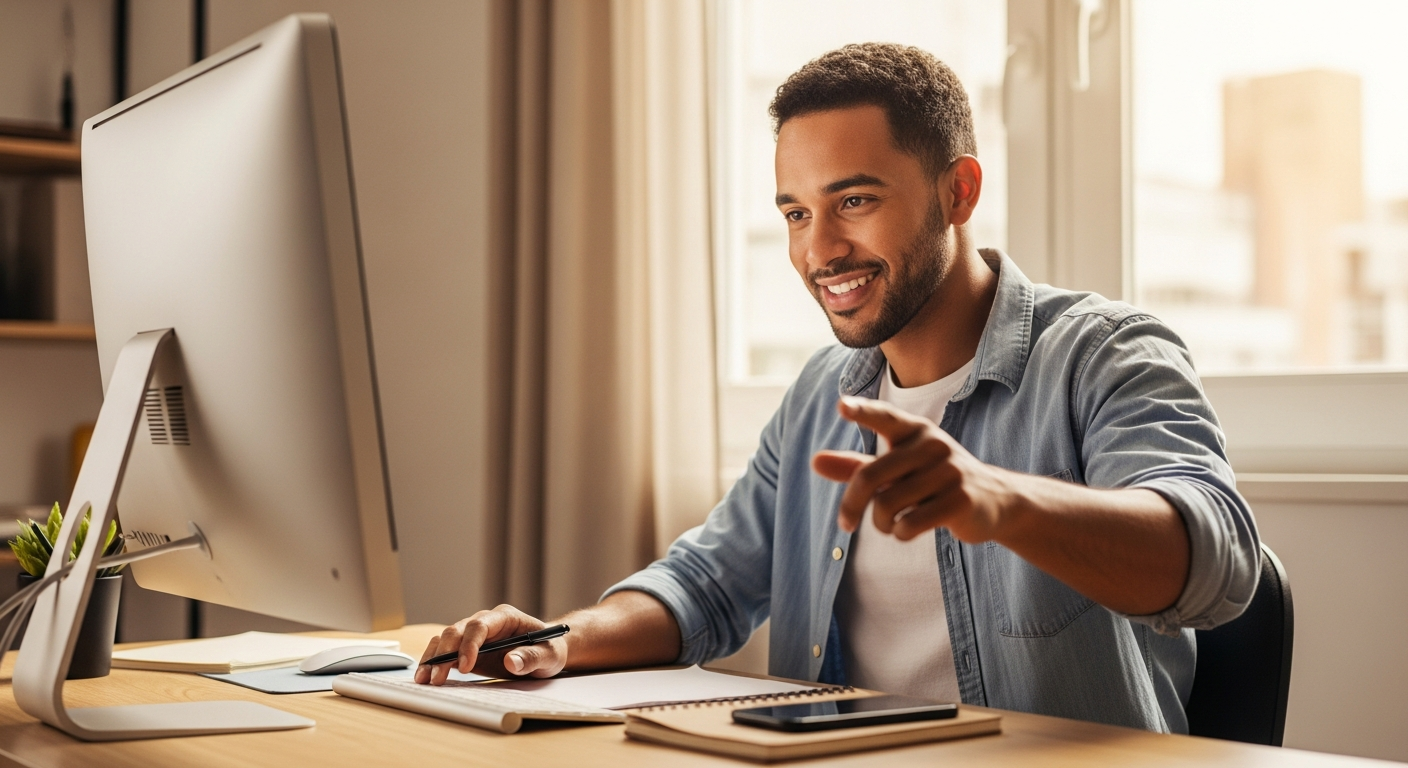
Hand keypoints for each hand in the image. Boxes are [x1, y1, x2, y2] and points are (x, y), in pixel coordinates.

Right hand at [414, 604, 566, 684]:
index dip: (469, 644)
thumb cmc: (548, 649)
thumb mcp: (549, 655)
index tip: (465, 666)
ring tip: (424, 679)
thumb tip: (511, 661)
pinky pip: (444, 651)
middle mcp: (485, 622)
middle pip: (457, 630)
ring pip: (445, 639)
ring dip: (433, 658)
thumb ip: (532, 657)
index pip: (480, 625)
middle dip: (445, 654)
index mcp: (505, 617)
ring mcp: (473, 635)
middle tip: (438, 678)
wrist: (545, 652)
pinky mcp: (465, 649)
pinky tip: (425, 676)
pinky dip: (433, 663)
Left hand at [812, 396, 1013, 542]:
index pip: (885, 417)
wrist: (994, 501)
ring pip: (888, 505)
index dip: (862, 412)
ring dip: (881, 524)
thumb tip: (815, 461)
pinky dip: (901, 533)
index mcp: (914, 430)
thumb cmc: (933, 481)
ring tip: (890, 525)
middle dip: (852, 506)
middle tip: (845, 525)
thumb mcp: (896, 469)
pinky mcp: (960, 500)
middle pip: (871, 477)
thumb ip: (855, 466)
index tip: (841, 407)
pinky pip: (910, 523)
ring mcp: (949, 471)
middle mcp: (932, 444)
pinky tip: (909, 529)